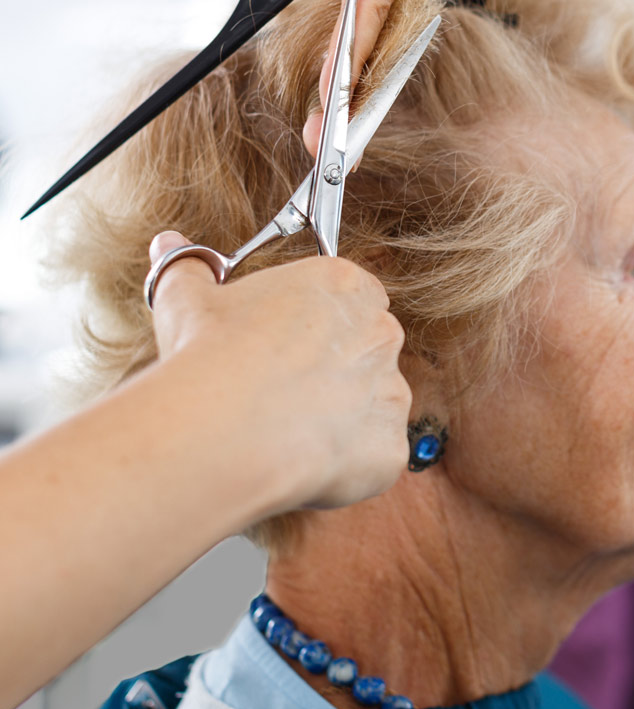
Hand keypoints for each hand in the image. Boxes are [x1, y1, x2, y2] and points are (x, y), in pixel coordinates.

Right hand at [148, 232, 410, 515]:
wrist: (221, 429)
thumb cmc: (208, 354)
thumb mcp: (187, 297)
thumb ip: (189, 267)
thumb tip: (167, 243)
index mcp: (342, 284)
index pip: (356, 294)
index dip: (322, 322)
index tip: (290, 341)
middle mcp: (379, 332)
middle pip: (370, 348)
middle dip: (336, 368)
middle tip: (284, 389)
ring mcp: (391, 390)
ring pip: (376, 404)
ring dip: (344, 417)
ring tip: (287, 430)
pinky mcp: (389, 447)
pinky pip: (376, 455)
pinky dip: (349, 464)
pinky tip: (302, 461)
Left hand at [210, 0, 432, 155]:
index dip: (360, 39)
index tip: (335, 81)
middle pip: (391, 35)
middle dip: (360, 87)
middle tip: (330, 134)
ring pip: (382, 50)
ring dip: (356, 99)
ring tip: (323, 138)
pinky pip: (366, 47)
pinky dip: (349, 83)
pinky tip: (330, 116)